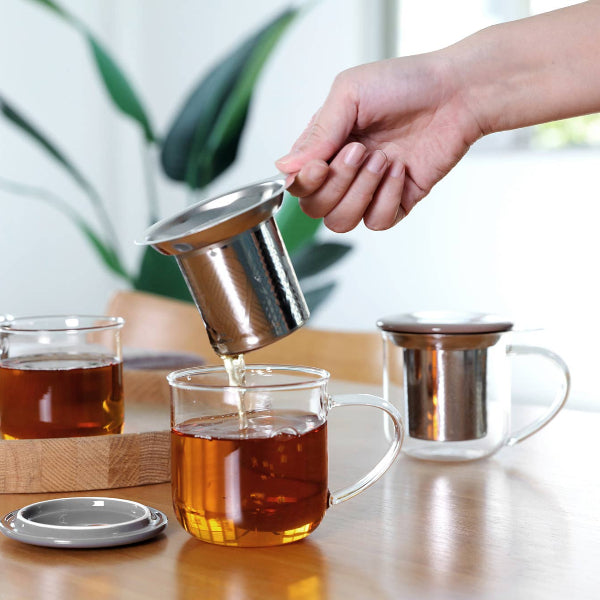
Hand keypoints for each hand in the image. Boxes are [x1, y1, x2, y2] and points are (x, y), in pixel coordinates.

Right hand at [275, 55, 483, 231]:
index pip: (297, 185)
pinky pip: (376, 222)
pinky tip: (400, 170)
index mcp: (325, 147)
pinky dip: (386, 198)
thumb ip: (317, 134)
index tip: (320, 164)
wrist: (456, 93)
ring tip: (383, 159)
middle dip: (337, 182)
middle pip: (315, 208)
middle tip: (361, 149)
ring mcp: (368, 190)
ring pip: (341, 222)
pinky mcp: (395, 202)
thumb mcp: (349, 95)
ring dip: (361, 192)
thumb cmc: (404, 84)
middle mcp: (342, 172)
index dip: (304, 183)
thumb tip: (284, 167)